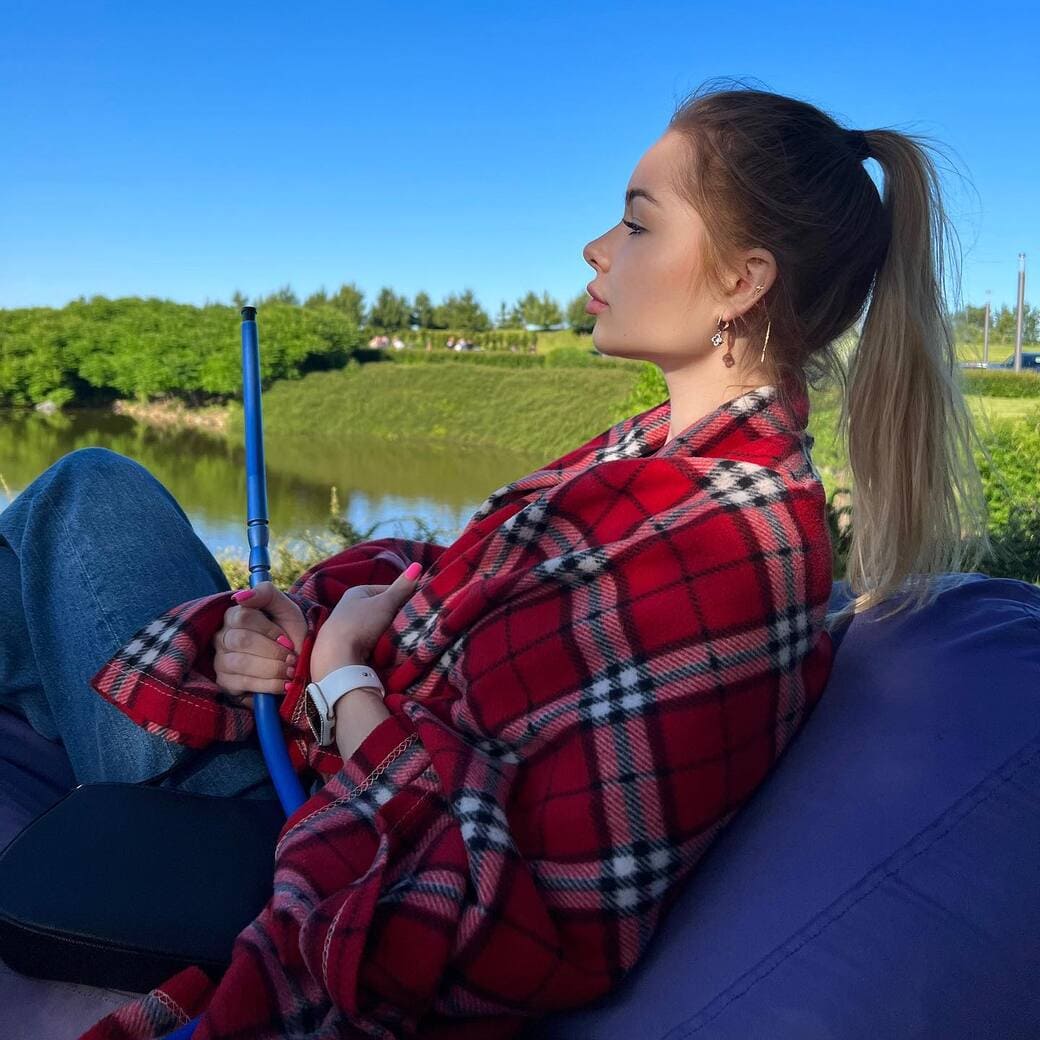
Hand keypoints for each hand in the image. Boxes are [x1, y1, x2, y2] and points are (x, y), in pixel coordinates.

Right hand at [213, 582, 306, 708]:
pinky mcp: (225, 682)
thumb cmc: (290, 632)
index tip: (288, 640)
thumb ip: (266, 593)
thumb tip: (240, 597)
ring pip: (240, 663)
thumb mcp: (286, 609)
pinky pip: (242, 683)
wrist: (297, 662)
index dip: (269, 630)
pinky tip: (284, 684)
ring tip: (291, 671)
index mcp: (234, 615)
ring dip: (272, 668)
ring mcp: (220, 660)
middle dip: (273, 651)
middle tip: (292, 658)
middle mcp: (222, 636)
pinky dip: (268, 684)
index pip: (244, 617)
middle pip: (241, 640)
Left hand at [310, 563, 421, 680]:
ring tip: (398, 638)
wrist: (336, 657)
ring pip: (376, 626)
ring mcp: (346, 626)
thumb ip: (401, 587)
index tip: (415, 609)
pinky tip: (384, 649)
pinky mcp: (346, 644)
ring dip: (387, 632)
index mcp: (357, 591)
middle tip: (409, 624)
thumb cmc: (361, 624)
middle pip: (381, 609)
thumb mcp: (385, 603)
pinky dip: (378, 644)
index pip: (387, 590)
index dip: (403, 598)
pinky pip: (369, 640)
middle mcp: (349, 606)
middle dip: (395, 616)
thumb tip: (418, 565)